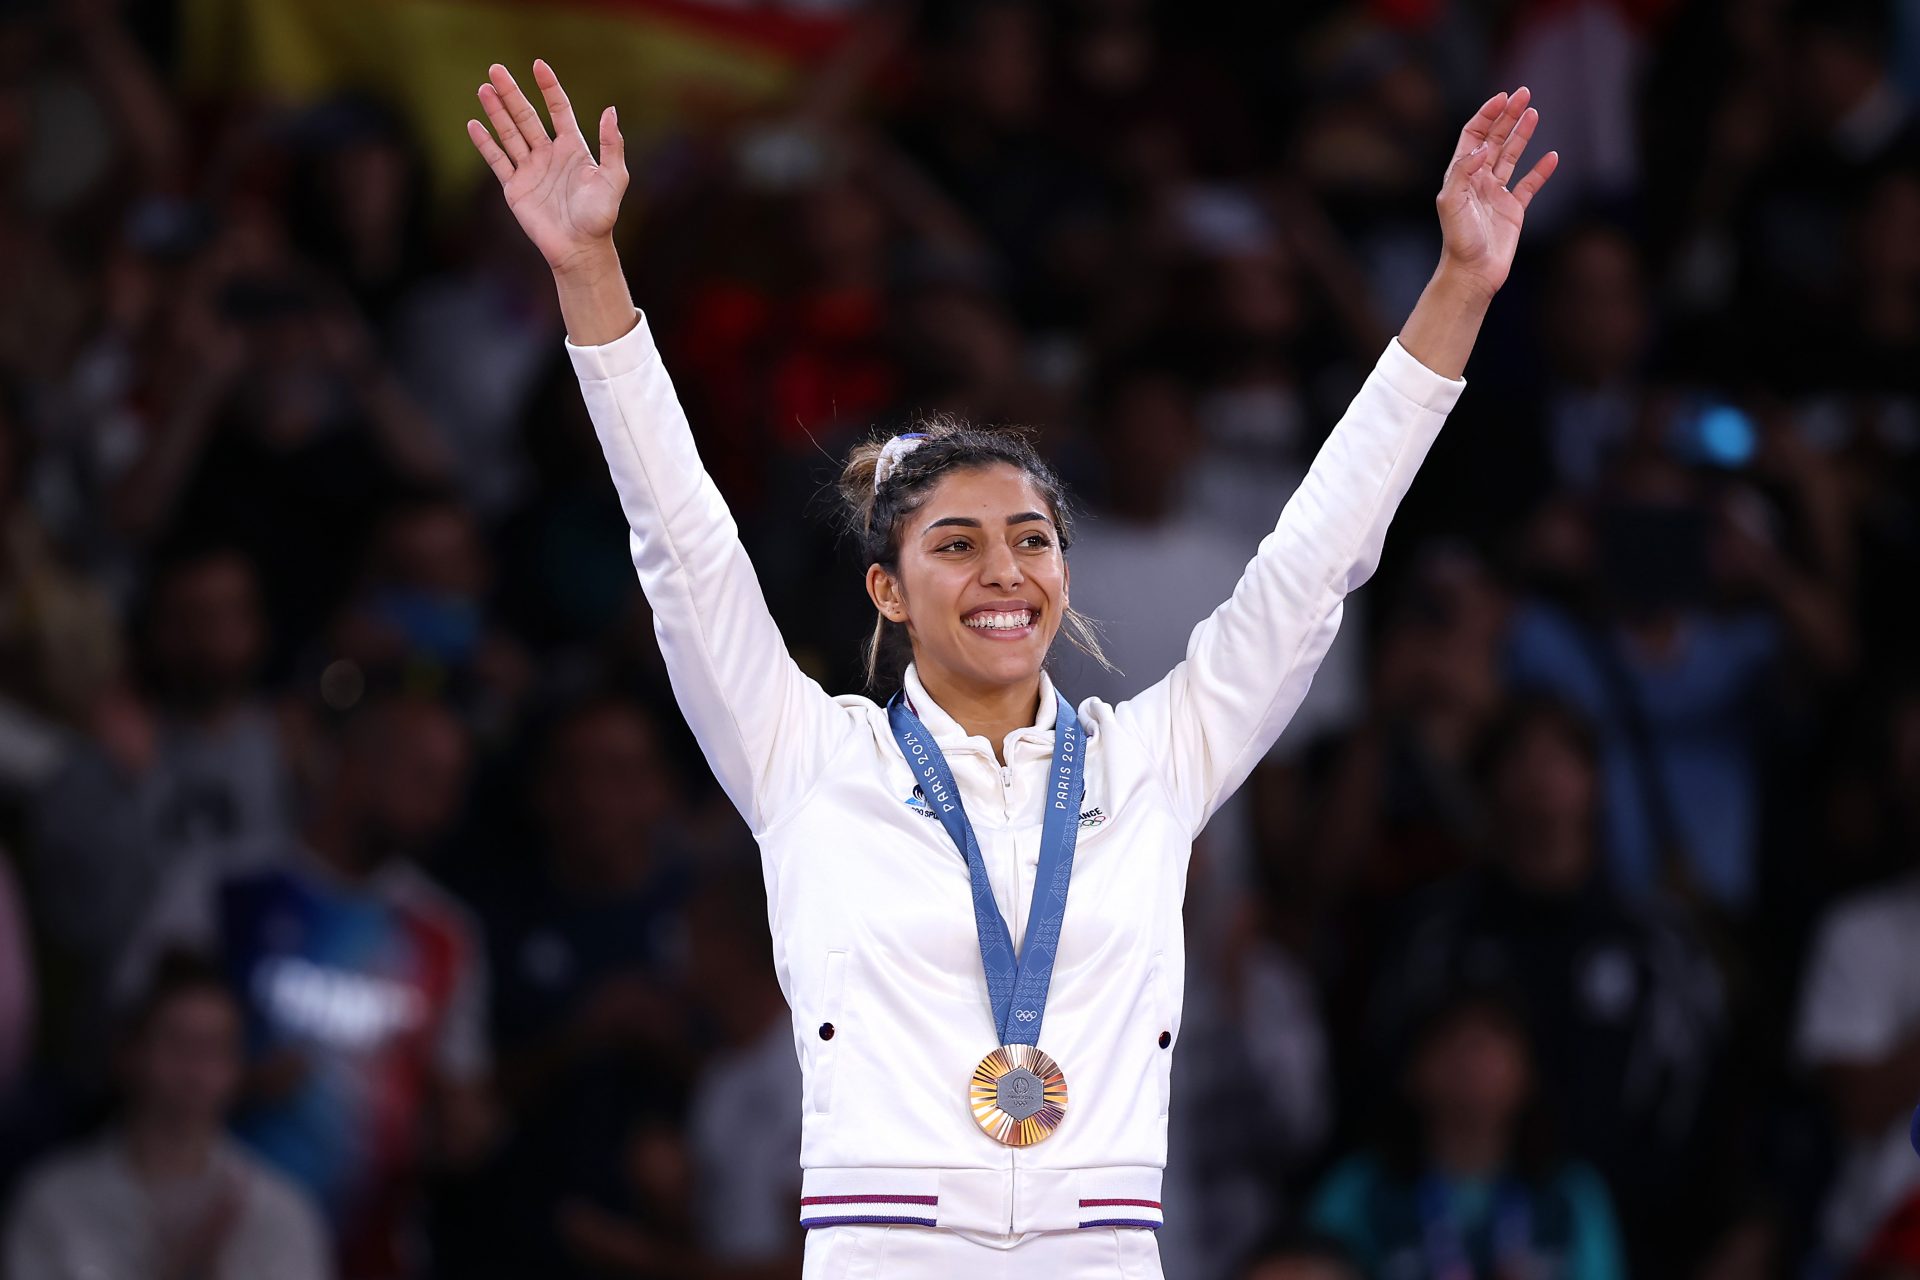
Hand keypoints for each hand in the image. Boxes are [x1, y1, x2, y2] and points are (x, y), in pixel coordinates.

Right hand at [467, 60, 627, 273]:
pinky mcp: (515, 188)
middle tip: (496, 69)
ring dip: (496, 111)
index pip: (559, 110)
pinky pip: (497, 160)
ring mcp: (530, 170)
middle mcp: (549, 155)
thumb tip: (610, 110)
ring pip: (509, 133)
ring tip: (484, 89)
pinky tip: (474, 124)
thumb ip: (611, 145)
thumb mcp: (613, 178)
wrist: (579, 249)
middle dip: (512, 93)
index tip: (538, 65)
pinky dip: (485, 143)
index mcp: (574, 149)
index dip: (549, 88)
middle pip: (527, 117)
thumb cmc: (600, 216)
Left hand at [1434, 87, 1557, 296]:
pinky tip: (1552, 156)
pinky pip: (1530, 184)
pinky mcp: (1514, 209)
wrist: (1473, 272)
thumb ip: (1463, 173)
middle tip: (1524, 94)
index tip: (1503, 98)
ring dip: (1523, 134)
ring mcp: (1497, 193)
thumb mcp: (1451, 204)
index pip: (1473, 135)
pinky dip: (1541, 170)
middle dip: (1508, 116)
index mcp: (1461, 175)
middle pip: (1495, 139)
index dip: (1487, 115)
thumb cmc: (1458, 241)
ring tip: (1534, 112)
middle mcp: (1479, 180)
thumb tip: (1480, 148)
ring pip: (1512, 156)